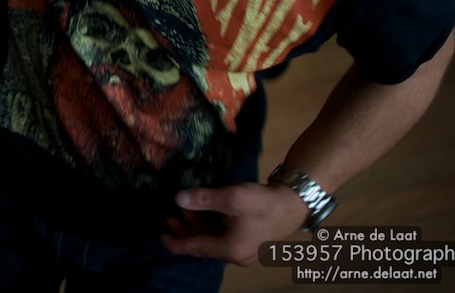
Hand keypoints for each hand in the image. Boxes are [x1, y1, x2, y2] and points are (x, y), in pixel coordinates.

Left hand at [160, 182, 309, 264]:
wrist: (293, 204)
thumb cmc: (263, 202)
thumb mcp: (232, 197)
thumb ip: (203, 199)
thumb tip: (178, 199)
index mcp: (231, 249)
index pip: (196, 248)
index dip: (176, 242)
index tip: (161, 237)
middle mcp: (238, 256)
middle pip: (204, 247)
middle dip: (185, 232)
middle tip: (169, 219)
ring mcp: (245, 252)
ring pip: (213, 243)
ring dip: (198, 228)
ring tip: (183, 211)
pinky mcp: (250, 244)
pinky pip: (224, 240)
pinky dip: (211, 229)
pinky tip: (205, 214)